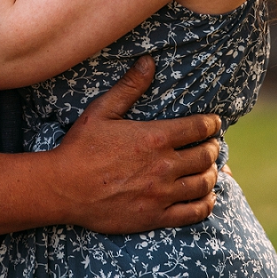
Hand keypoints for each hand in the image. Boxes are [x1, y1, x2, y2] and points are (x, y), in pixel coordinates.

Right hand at [51, 55, 220, 232]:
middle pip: (206, 156)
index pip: (199, 128)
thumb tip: (149, 61)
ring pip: (204, 183)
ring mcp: (161, 193)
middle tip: (210, 145)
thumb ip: (129, 87)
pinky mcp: (156, 216)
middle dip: (212, 148)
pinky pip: (194, 212)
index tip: (213, 124)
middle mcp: (163, 165)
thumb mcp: (102, 110)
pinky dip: (206, 204)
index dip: (211, 124)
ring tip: (209, 169)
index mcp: (154, 137)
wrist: (63, 187)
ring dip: (212, 174)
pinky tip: (206, 197)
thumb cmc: (80, 147)